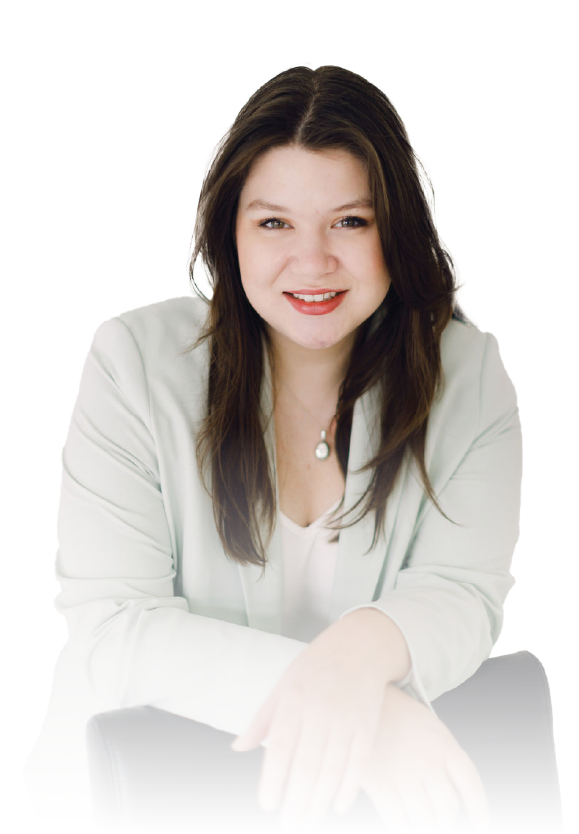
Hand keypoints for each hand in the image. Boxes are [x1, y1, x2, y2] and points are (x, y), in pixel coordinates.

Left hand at [230, 610, 400, 831]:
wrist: (360, 646)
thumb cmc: (316, 666)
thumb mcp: (284, 684)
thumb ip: (262, 718)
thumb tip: (237, 747)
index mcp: (294, 699)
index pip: (280, 747)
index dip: (273, 779)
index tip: (267, 804)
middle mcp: (320, 709)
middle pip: (307, 764)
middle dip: (297, 799)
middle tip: (289, 823)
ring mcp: (347, 718)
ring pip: (333, 768)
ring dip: (320, 800)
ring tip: (308, 821)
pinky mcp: (368, 724)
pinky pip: (359, 763)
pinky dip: (349, 787)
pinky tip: (337, 806)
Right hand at [359, 683, 490, 833]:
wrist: (356, 698)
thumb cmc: (393, 713)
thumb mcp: (426, 724)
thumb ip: (442, 754)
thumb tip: (451, 790)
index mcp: (443, 744)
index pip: (470, 785)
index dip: (479, 810)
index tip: (481, 826)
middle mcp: (428, 762)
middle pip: (448, 810)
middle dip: (444, 821)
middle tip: (436, 821)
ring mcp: (404, 774)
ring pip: (425, 820)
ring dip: (423, 825)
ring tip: (416, 820)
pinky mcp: (379, 784)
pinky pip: (398, 821)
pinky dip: (401, 826)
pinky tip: (397, 818)